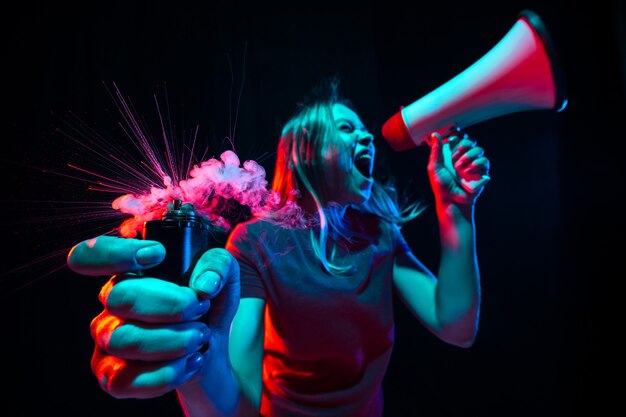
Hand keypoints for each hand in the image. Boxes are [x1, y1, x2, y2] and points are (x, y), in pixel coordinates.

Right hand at [67, 236, 239, 398]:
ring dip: (173, 340)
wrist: (212, 353)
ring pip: (123, 339)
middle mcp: (112, 303)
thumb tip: (203, 284)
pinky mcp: (111, 375)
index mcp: (130, 272)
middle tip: (200, 307)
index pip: (91, 255)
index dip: (114, 252)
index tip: (158, 254)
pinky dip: (165, 373)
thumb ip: (218, 264)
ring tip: (201, 336)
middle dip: (170, 304)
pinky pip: (122, 379)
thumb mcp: (224, 278)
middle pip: (119, 296)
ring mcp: (107, 339)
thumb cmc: (209, 308)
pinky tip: (191, 362)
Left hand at [427, 131, 490, 206]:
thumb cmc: (442, 186)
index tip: (452, 138)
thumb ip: (436, 151)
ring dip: (469, 156)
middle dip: (463, 146)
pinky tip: (468, 172)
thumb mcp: (434, 168)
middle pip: (469, 141)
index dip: (457, 135)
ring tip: (460, 168)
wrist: (452, 201)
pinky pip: (484, 160)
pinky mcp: (482, 171)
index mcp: (452, 154)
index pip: (458, 138)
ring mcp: (473, 164)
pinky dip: (476, 164)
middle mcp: (463, 157)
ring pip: (478, 149)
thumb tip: (435, 135)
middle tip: (454, 157)